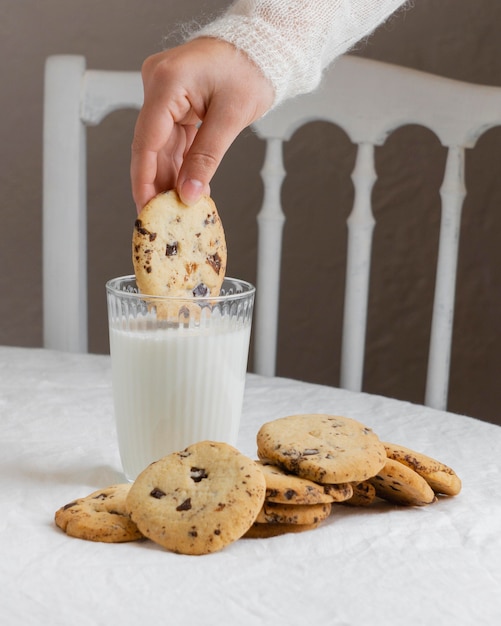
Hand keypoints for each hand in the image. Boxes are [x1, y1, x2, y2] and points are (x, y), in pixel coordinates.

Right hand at [130, 38, 274, 210]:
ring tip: (177, 207)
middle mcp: (158, 85)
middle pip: (150, 146)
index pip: (146, 141)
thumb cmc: (250, 68)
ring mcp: (164, 94)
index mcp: (167, 82)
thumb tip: (188, 193)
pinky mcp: (174, 102)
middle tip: (161, 216)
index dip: (143, 179)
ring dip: (169, 177)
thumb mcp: (231, 117)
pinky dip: (180, 164)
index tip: (145, 208)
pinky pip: (172, 140)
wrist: (261, 48)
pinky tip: (185, 187)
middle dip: (156, 184)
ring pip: (160, 147)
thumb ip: (206, 158)